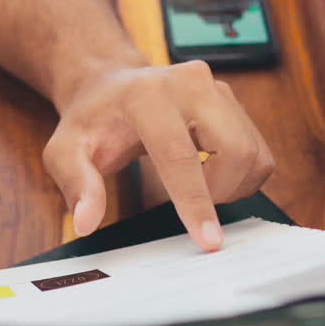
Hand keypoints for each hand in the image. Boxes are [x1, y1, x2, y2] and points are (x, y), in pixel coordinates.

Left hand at [43, 61, 274, 251]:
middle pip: (234, 152)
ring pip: (253, 153)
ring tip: (196, 185)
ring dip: (232, 185)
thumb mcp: (65, 150)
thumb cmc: (92, 120)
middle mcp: (190, 83)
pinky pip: (258, 150)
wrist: (110, 85)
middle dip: (220, 192)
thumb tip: (86, 221)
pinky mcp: (232, 100)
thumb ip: (77, 184)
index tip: (209, 242)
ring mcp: (216, 88)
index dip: (196, 203)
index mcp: (148, 95)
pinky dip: (241, 175)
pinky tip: (210, 173)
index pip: (180, 156)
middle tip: (190, 205)